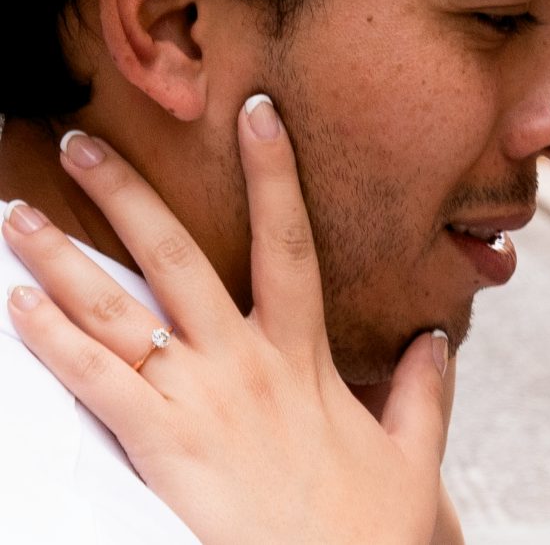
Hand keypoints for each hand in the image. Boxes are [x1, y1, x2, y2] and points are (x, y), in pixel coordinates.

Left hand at [3, 95, 449, 543]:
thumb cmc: (368, 530)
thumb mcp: (410, 454)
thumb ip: (424, 393)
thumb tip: (437, 339)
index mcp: (304, 360)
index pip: (290, 244)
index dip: (275, 175)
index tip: (258, 116)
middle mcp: (246, 364)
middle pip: (179, 258)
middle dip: (129, 196)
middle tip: (83, 144)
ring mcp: (201, 401)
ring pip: (121, 312)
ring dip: (62, 260)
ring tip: (17, 213)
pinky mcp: (165, 446)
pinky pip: (96, 384)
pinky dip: (53, 342)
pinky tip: (18, 306)